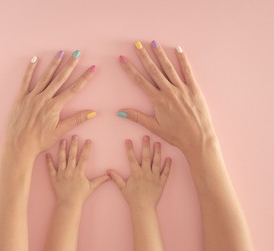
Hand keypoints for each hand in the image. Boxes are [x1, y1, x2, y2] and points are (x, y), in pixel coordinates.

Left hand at [4, 50, 96, 159]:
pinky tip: (35, 59)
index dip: (84, 78)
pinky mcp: (21, 98)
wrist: (19, 146)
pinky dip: (30, 69)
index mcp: (55, 107)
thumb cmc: (40, 141)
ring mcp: (31, 97)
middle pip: (60, 79)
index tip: (92, 68)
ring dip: (53, 64)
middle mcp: (44, 98)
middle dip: (70, 65)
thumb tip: (93, 113)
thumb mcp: (60, 131)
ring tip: (60, 52)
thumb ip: (76, 120)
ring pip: (45, 77)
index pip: (74, 89)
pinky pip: (26, 80)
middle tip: (77, 54)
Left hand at [46, 136, 109, 206]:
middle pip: (72, 155)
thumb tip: (110, 175)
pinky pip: (50, 168)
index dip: (87, 148)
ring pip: (62, 159)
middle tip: (74, 136)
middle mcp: (70, 171)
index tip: (88, 141)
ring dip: (62, 149)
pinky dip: (48, 161)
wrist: (68, 204)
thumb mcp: (92, 187)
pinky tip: (47, 154)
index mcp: (79, 172)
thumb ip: (100, 180)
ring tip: (63, 141)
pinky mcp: (54, 178)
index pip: (84, 157)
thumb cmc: (80, 196)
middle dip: (74, 145)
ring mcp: (61, 174)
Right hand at [108, 136, 170, 209]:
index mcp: (136, 174)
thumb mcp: (123, 188)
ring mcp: (154, 177)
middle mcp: (146, 173)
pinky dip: (168, 166)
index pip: (132, 158)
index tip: (128, 140)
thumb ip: (116, 178)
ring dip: (157, 152)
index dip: (130, 149)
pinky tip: (169, 158)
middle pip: (145, 157)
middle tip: (146, 136)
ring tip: (158, 143)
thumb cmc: (132, 198)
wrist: (143, 208)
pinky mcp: (161, 182)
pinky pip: (166, 173)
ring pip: (156, 162)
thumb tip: (109, 170)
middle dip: (146, 146)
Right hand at [118, 41, 216, 157]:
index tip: (123, 59)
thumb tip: (120, 112)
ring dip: (160, 54)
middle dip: (144, 56)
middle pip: (154, 70)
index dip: (130, 69)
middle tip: (137, 44)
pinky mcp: (194, 89)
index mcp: (158, 100)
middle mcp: (169, 91)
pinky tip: (178, 50)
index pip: (140, 81)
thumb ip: (137, 117)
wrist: (198, 139)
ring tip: (154, 43)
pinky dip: (183, 60)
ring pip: (169, 68)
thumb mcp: (154, 127)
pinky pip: (188, 71)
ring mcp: (182, 89)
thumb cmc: (176, 135)